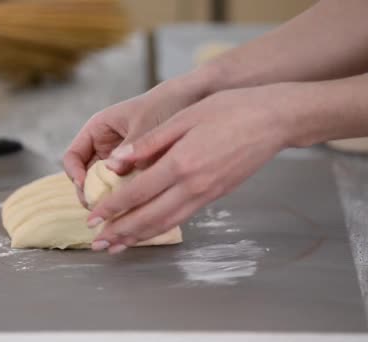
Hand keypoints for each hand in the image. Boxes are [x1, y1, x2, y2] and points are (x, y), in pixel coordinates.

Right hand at [63, 78, 208, 200]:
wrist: (192, 101)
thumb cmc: (164, 104)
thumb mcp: (146, 124)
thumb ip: (131, 147)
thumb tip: (112, 170)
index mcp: (98, 130)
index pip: (72, 157)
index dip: (74, 174)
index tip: (85, 187)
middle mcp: (104, 147)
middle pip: (85, 177)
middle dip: (90, 194)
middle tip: (101, 207)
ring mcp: (118, 161)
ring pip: (103, 186)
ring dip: (107, 199)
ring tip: (118, 210)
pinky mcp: (135, 171)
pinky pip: (123, 188)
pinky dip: (125, 198)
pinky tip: (134, 206)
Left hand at [88, 84, 293, 253]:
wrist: (273, 119)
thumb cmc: (229, 110)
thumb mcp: (184, 118)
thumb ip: (149, 142)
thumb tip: (116, 161)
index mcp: (180, 163)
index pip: (137, 193)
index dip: (112, 207)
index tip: (93, 217)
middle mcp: (192, 185)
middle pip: (148, 217)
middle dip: (120, 231)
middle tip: (98, 242)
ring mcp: (206, 194)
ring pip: (166, 223)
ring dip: (139, 237)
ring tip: (117, 246)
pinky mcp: (216, 195)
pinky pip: (182, 218)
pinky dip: (161, 228)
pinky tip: (149, 231)